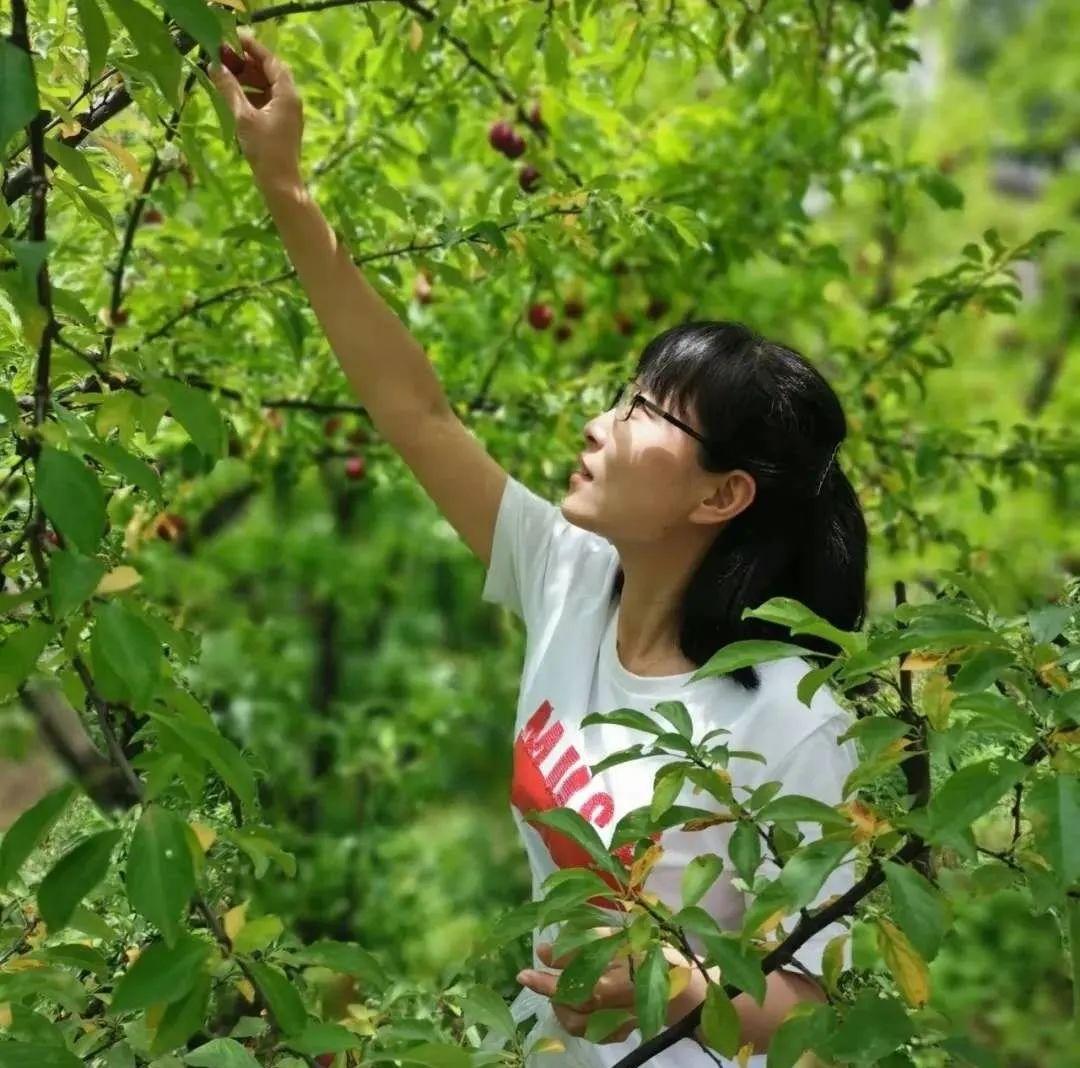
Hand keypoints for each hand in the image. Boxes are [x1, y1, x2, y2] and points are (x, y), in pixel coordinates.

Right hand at [208, 32, 304, 192]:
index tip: (232, 37)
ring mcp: (287, 112)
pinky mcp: (281, 123)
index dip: (252, 47)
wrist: (281, 183)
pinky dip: (251, 94)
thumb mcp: (243, 116)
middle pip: (269, 71)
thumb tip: (214, 66)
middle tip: (223, 55)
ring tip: (225, 74)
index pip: (271, 60)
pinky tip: (234, 95)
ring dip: (247, 78)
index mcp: (287, 94)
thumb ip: (229, 89)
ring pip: (267, 86)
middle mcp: (291, 99)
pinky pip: (266, 100)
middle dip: (247, 62)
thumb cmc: (265, 150)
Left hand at [516, 928, 639, 1044]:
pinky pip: (587, 1031)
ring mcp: (617, 1023)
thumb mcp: (615, 939)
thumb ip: (580, 944)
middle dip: (547, 989)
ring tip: (554, 989)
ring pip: (576, 1024)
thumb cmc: (646, 951)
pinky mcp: (619, 1033)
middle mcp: (614, 1006)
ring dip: (559, 1006)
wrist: (677, 983)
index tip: (526, 968)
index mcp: (615, 978)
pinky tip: (572, 1004)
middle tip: (530, 976)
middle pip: (572, 1003)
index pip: (574, 979)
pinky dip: (574, 1019)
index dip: (548, 975)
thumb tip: (543, 951)